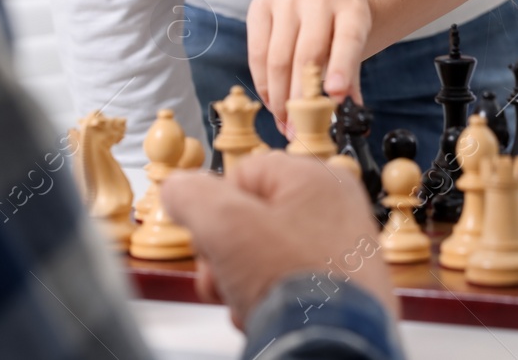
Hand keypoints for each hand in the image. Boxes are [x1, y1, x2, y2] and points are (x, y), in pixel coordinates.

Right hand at [160, 152, 397, 330]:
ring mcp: (340, 248)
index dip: (215, 212)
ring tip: (243, 299)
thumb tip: (177, 187)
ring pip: (264, 254)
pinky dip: (268, 299)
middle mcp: (335, 208)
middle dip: (226, 253)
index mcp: (316, 177)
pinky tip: (264, 314)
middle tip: (223, 274)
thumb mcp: (225, 226)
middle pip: (251, 218)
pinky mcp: (339, 286)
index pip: (240, 174)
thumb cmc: (297, 285)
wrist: (334, 345)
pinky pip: (287, 281)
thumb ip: (191, 196)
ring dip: (241, 280)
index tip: (211, 238)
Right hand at [247, 0, 372, 128]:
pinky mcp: (260, 4)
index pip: (348, 37)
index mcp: (350, 5)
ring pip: (278, 57)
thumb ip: (351, 71)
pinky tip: (271, 101)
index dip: (342, 67)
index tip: (336, 96)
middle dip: (302, 98)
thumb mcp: (355, 32)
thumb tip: (353, 114)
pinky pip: (256, 51)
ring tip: (284, 123)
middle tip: (300, 131)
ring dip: (279, 97)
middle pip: (307, 54)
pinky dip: (263, 82)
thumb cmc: (340, 11)